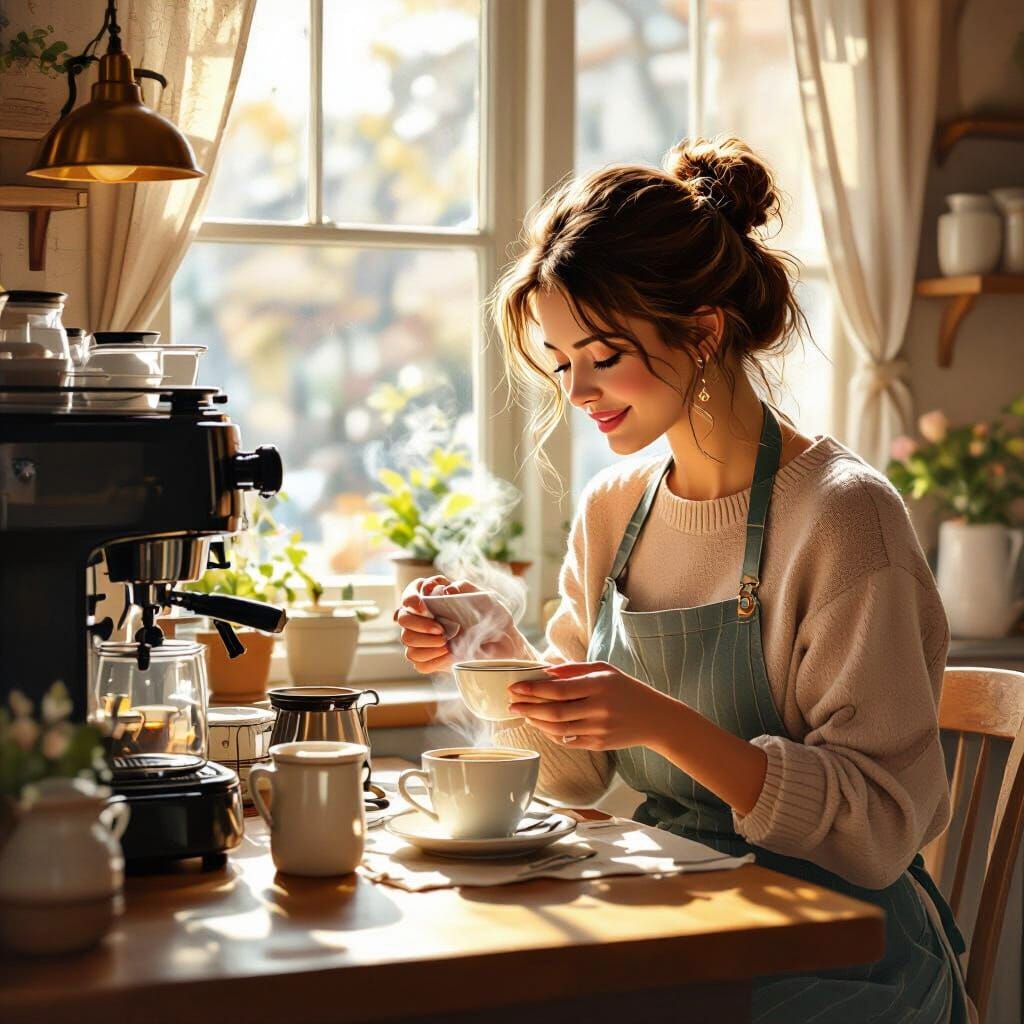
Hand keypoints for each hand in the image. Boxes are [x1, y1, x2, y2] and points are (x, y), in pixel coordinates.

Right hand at [394, 576, 526, 672]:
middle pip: (403, 617)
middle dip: (418, 625)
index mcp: (435, 596)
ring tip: (446, 643)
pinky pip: (417, 660)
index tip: (424, 607)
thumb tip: (447, 589)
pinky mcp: (429, 657)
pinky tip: (447, 654)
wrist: (503, 644)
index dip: (411, 598)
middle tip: (441, 631)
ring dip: (425, 642)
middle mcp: (425, 616)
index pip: (411, 591)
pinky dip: (431, 659)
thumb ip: (465, 587)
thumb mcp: (484, 597)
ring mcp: (424, 637)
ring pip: (407, 639)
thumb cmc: (492, 617)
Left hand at [507, 661, 668, 749]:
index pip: (559, 689)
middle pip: (554, 711)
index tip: (515, 688)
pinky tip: (541, 725)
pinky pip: (568, 740)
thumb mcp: (605, 670)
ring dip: (536, 722)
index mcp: (599, 685)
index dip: (533, 689)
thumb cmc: (627, 689)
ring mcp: (599, 728)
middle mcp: (599, 708)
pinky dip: (551, 733)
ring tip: (523, 714)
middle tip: (511, 704)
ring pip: (558, 728)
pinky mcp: (599, 744)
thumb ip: (575, 669)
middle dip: (528, 707)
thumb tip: (546, 670)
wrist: (656, 719)